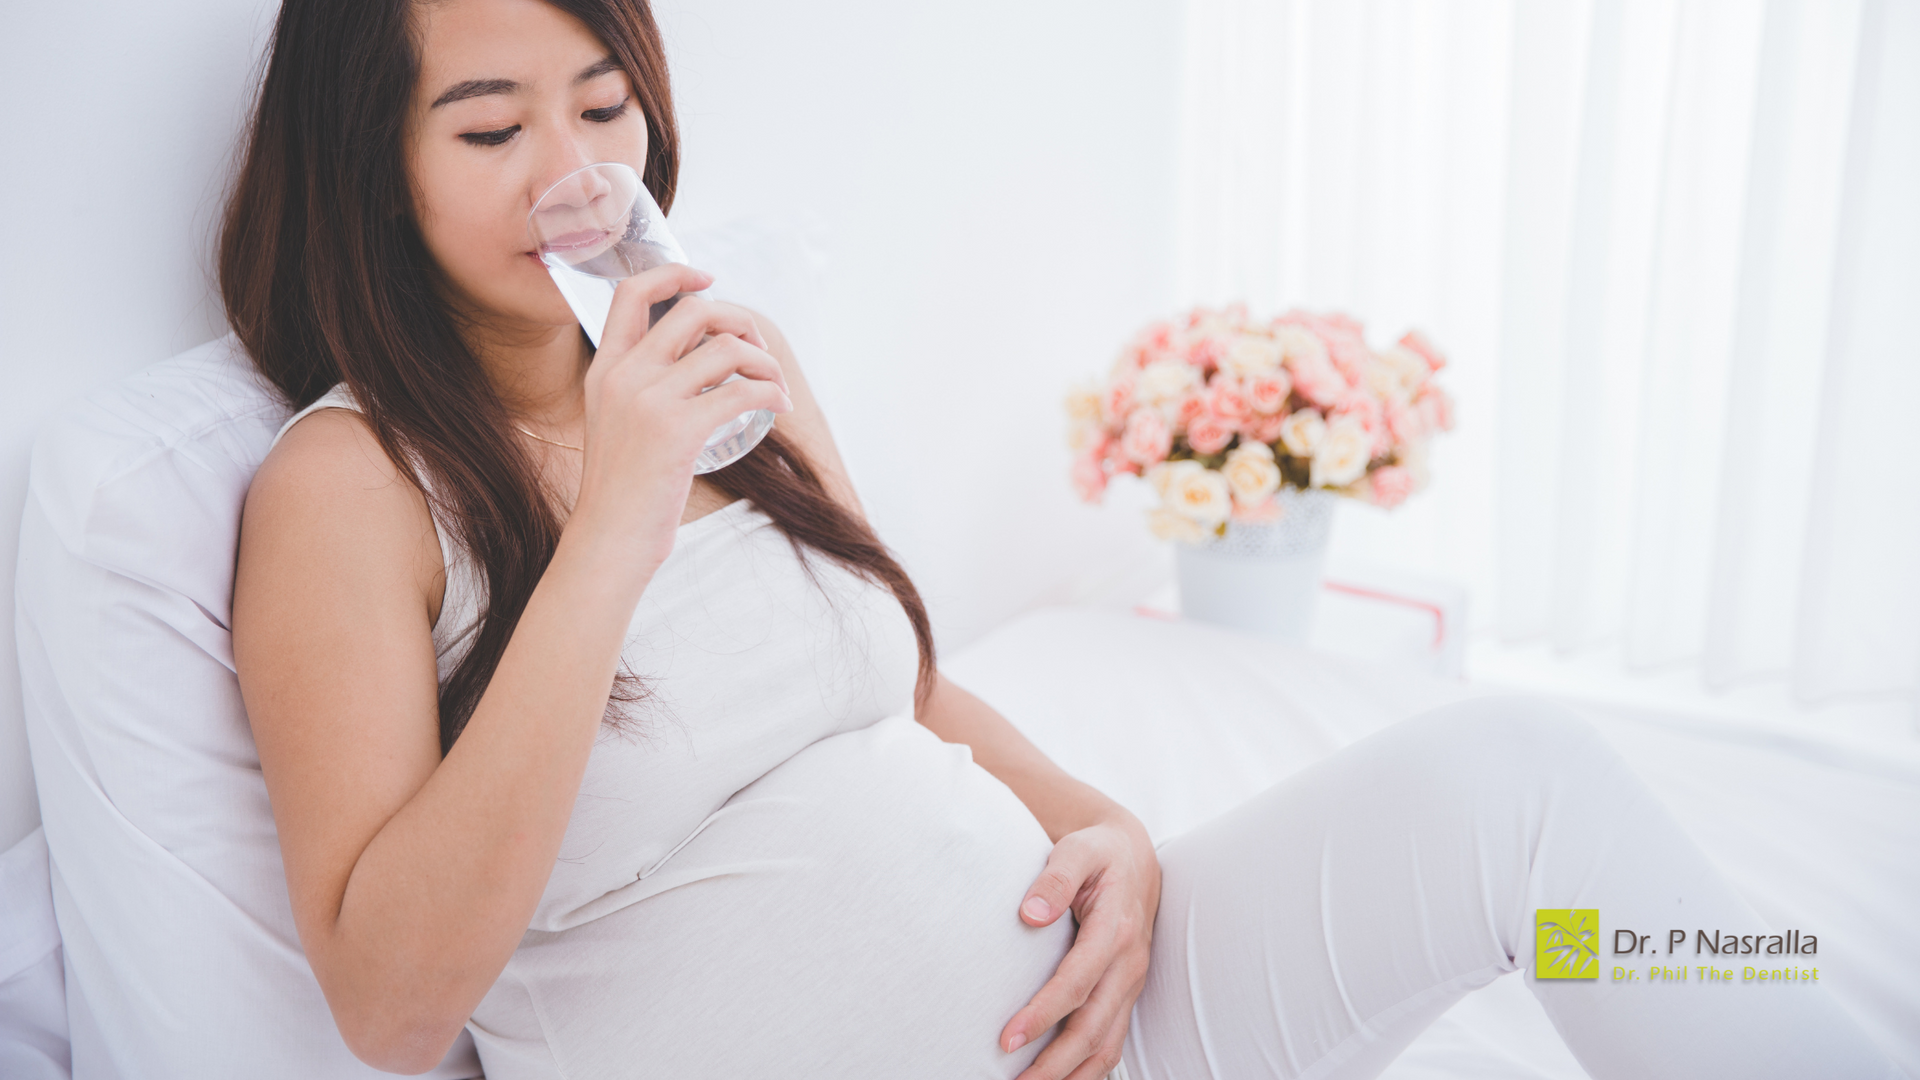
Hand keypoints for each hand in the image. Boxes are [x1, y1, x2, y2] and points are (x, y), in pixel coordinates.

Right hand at [571, 263, 792, 573]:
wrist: (609, 538)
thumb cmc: (622, 490)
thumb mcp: (615, 423)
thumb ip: (641, 389)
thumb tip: (699, 364)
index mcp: (605, 369)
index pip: (631, 294)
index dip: (674, 274)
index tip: (707, 277)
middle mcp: (624, 375)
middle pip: (693, 311)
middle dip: (738, 320)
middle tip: (757, 350)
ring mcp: (649, 400)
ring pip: (726, 348)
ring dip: (765, 362)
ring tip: (775, 386)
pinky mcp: (677, 430)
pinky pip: (741, 391)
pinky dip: (770, 393)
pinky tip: (779, 409)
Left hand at [1002, 815, 1161, 1079]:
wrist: (1132, 854)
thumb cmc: (1098, 853)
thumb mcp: (1077, 851)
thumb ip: (1055, 878)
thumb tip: (1029, 915)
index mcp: (1116, 931)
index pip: (1077, 984)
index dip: (1042, 1015)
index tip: (1006, 1039)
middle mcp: (1129, 964)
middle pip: (1094, 1029)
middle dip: (1054, 1063)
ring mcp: (1130, 983)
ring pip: (1107, 1045)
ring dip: (1071, 1075)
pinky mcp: (1124, 993)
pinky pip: (1112, 1041)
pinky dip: (1089, 1070)